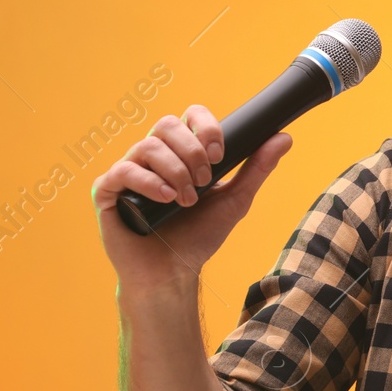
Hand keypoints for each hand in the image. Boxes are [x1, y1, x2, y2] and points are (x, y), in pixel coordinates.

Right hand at [91, 105, 292, 290]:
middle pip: (167, 124)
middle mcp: (152, 156)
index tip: (220, 154)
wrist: (173, 274)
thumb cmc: (199, 237)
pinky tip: (166, 199)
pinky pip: (123, 170)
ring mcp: (128, 172)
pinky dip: (148, 182)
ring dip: (176, 171)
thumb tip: (284, 138)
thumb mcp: (234, 201)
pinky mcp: (107, 191)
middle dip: (192, 152)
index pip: (189, 116)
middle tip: (204, 182)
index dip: (206, 127)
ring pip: (149, 145)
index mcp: (179, 152)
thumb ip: (256, 169)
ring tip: (186, 201)